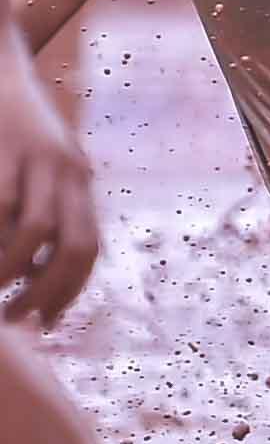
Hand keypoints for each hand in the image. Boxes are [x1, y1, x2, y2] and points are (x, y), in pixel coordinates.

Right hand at [0, 32, 96, 327]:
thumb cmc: (9, 122)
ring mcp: (35, 159)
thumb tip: (37, 262)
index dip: (68, 290)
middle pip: (74, 246)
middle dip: (47, 292)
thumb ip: (45, 201)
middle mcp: (66, 170)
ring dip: (11, 271)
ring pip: (34, 231)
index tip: (44, 321)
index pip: (87, 248)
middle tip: (15, 319)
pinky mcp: (2, 149)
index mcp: (76, 178)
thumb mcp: (37, 161)